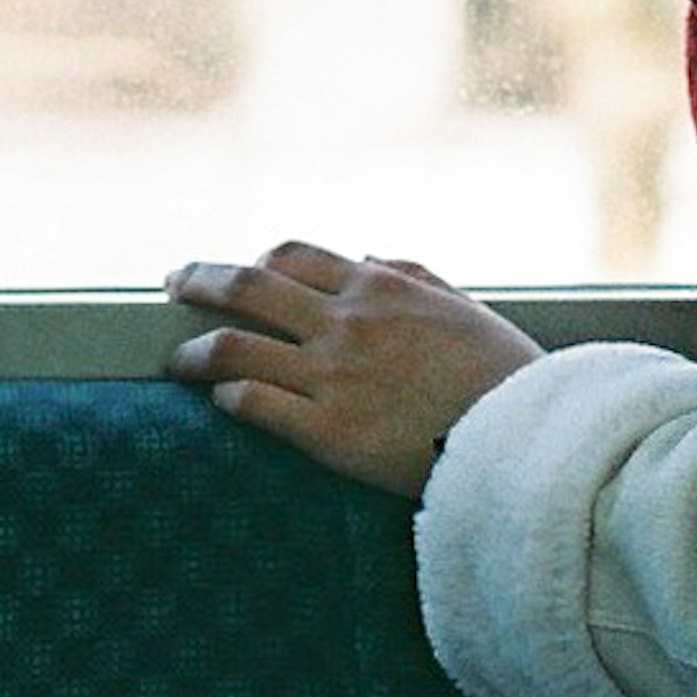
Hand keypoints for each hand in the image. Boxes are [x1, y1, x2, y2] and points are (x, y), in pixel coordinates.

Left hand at [164, 239, 545, 495]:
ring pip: (235, 347)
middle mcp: (347, 323)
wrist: (524, 441)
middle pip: (246, 287)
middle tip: (172, 286)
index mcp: (380, 288)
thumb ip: (413, 276)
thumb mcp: (462, 309)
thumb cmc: (503, 377)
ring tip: (176, 362)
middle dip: (198, 281)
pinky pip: (254, 405)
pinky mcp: (328, 433)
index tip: (230, 272)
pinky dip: (227, 399)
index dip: (251, 261)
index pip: (292, 256)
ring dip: (195, 351)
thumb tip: (370, 256)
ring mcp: (333, 377)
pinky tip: (221, 404)